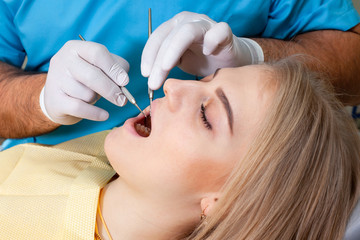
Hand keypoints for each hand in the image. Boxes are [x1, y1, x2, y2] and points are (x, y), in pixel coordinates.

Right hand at [40, 40, 129, 124]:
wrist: (57, 97)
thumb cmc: (83, 78)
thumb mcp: (99, 66)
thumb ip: (115, 67)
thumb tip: (124, 79)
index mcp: (76, 48)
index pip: (97, 53)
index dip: (114, 68)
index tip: (125, 82)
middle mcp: (63, 60)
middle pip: (92, 75)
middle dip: (111, 89)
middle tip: (122, 100)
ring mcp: (56, 80)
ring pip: (87, 94)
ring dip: (96, 98)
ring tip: (92, 97)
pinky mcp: (55, 100)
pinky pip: (80, 108)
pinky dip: (95, 113)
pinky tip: (104, 115)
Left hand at [141, 11, 263, 89]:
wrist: (229, 60)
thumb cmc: (202, 60)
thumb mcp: (179, 63)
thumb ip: (165, 66)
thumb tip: (150, 80)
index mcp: (174, 27)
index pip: (156, 38)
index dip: (148, 56)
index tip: (145, 75)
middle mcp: (188, 21)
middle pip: (168, 38)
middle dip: (158, 61)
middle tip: (154, 83)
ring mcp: (206, 24)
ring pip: (187, 32)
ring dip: (173, 51)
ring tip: (167, 68)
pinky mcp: (224, 31)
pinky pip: (218, 31)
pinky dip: (211, 40)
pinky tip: (208, 52)